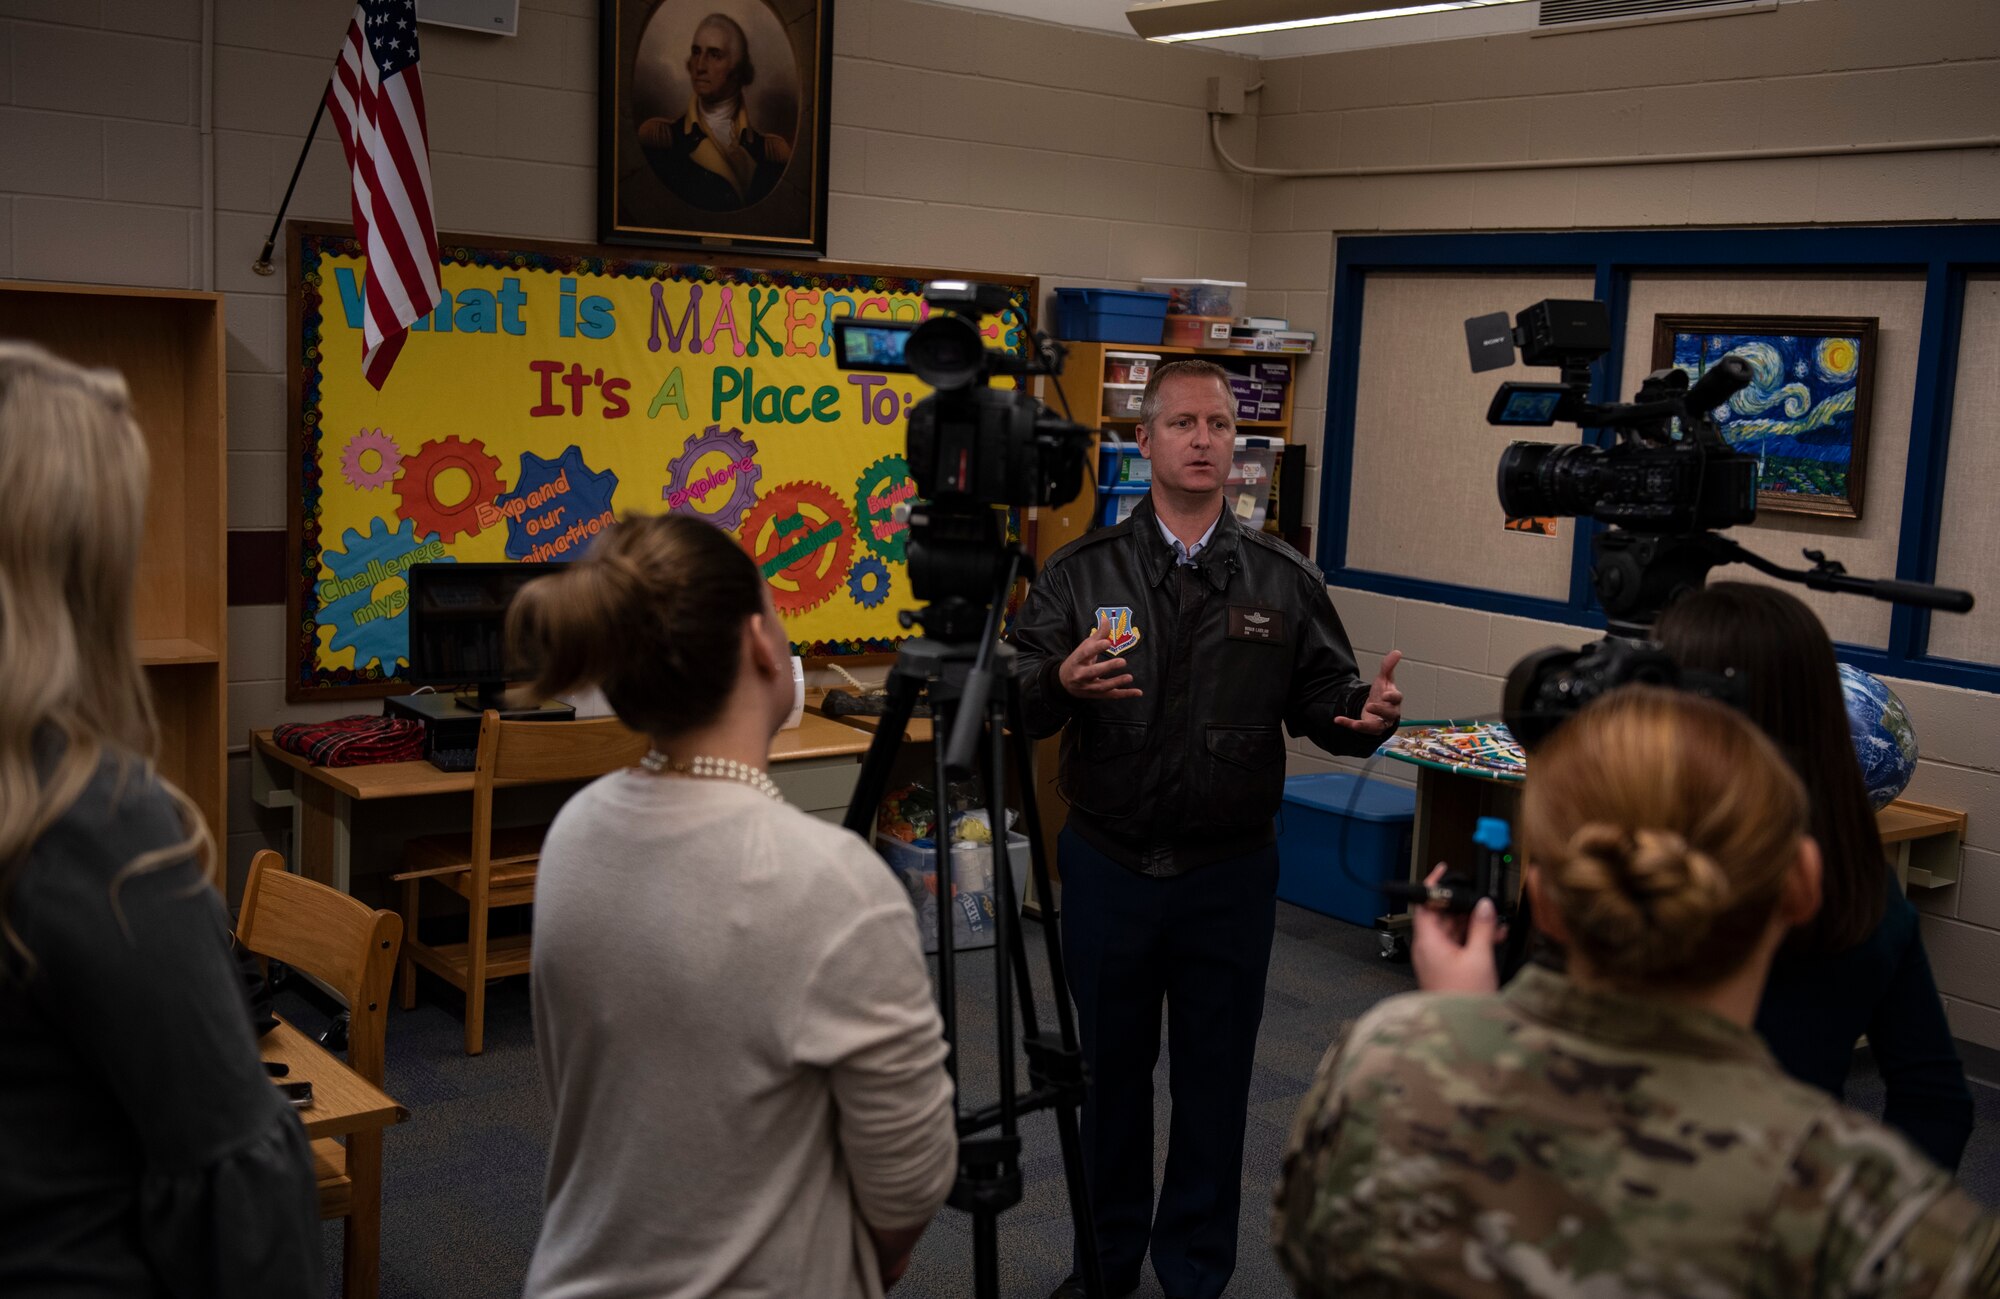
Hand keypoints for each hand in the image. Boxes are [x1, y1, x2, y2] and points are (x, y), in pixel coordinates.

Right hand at [1058, 615, 1142, 701]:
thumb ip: (1098, 634)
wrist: (1064, 682)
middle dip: (1107, 667)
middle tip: (1122, 661)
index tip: (1108, 642)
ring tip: (1129, 677)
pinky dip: (1125, 694)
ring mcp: (1088, 687)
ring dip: (1116, 682)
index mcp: (1077, 660)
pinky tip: (1138, 692)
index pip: (1086, 653)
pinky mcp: (1096, 695)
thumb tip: (1106, 618)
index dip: (1096, 648)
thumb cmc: (1078, 660)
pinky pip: (1111, 695)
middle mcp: (1080, 674)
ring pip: (1102, 686)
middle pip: (1093, 672)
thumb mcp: (1084, 646)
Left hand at [1334, 648, 1402, 734]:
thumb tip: (1397, 652)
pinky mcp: (1369, 728)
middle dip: (1380, 711)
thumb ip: (1388, 666)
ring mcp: (1380, 722)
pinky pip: (1361, 728)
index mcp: (1394, 699)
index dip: (1392, 697)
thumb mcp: (1383, 678)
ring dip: (1366, 726)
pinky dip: (1349, 724)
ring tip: (1355, 725)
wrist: (1376, 707)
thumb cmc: (1383, 693)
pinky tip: (1338, 719)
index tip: (1385, 694)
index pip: (1397, 698)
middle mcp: (1390, 713)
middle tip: (1370, 706)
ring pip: (1377, 727)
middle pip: (1389, 714)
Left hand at [1410, 864, 1502, 993]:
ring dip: (1472, 925)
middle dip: (1464, 909)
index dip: (1432, 885)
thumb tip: (1483, 906)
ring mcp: (1436, 960)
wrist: (1463, 1032)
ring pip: (1453, 931)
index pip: (1423, 904)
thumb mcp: (1479, 958)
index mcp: (1428, 941)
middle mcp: (1428, 949)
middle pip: (1441, 916)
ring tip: (1495, 925)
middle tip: (1484, 905)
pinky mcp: (1446, 969)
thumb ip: (1481, 928)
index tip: (1444, 871)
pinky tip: (1492, 938)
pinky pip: (1458, 946)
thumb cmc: (1463, 999)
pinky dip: (1473, 940)